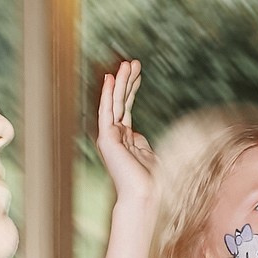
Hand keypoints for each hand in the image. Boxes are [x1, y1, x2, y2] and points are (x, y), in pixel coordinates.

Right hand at [95, 59, 155, 206]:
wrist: (144, 195)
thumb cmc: (150, 181)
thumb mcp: (149, 154)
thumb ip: (141, 141)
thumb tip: (137, 133)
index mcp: (125, 139)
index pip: (128, 108)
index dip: (133, 89)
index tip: (138, 73)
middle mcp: (115, 136)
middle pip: (121, 102)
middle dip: (128, 81)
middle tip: (134, 62)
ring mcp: (109, 136)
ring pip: (115, 103)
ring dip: (121, 82)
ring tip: (127, 64)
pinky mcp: (107, 138)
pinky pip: (107, 111)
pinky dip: (109, 94)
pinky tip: (111, 78)